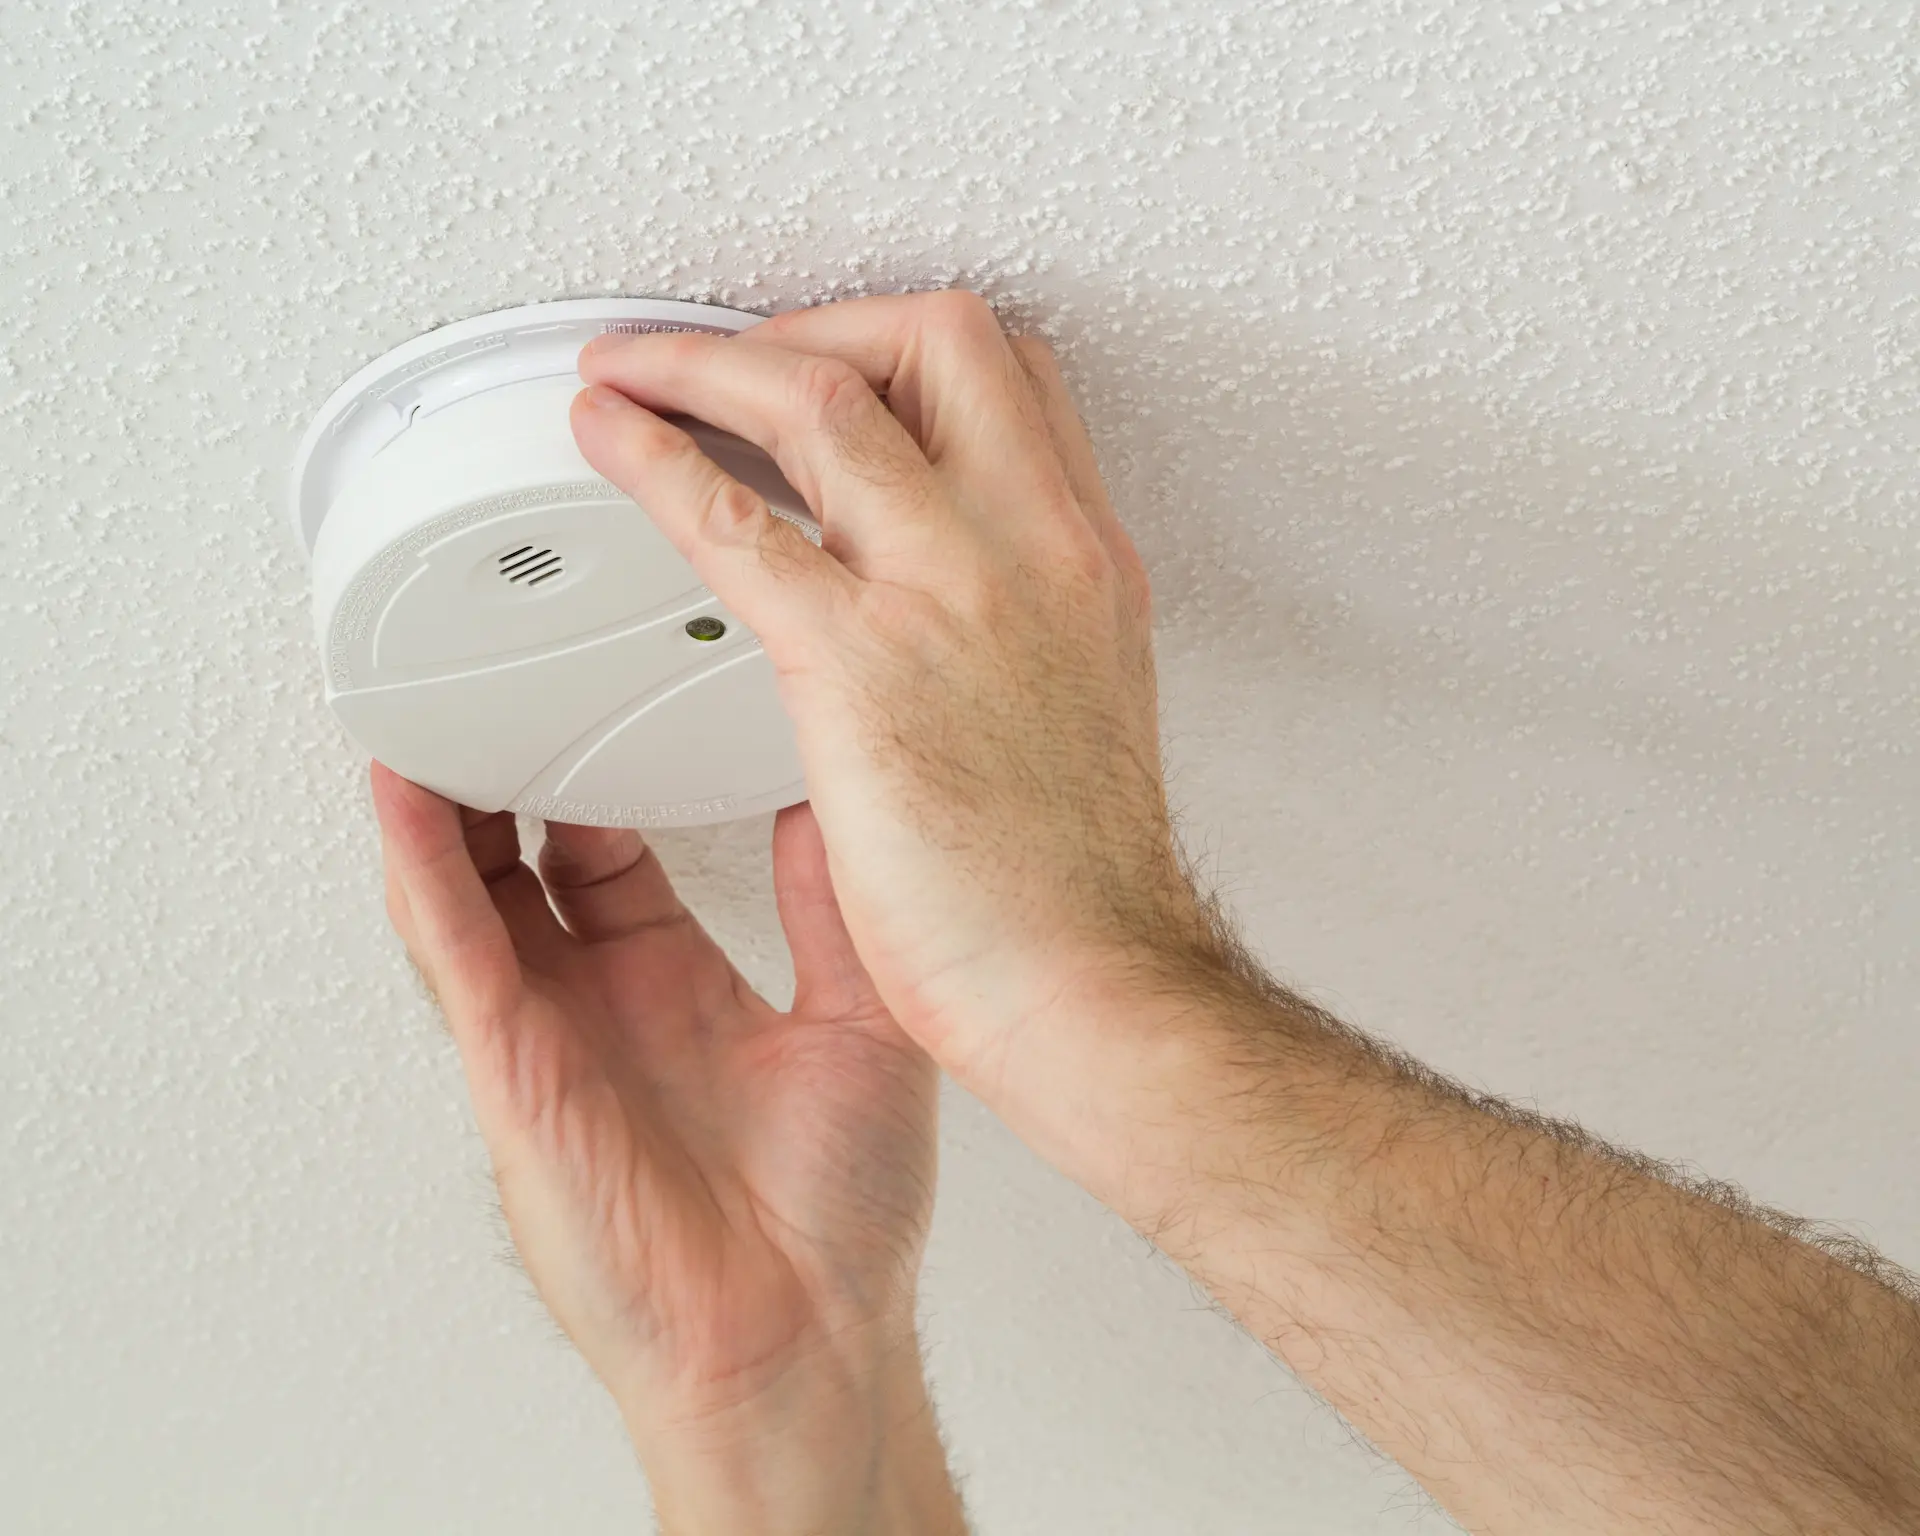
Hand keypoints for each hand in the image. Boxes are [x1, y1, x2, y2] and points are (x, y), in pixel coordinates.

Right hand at [371, 766, 962, 1532]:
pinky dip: (423, 874)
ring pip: (469, 895)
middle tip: (496, 678)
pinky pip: (457, 958)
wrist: (809, 1337)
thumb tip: (833, 806)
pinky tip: (405, 797)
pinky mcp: (517, 1074)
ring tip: (426, 707)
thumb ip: (830, 909)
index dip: (599, 775)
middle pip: (525, 860)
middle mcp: (604, 1003)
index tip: (601, 693)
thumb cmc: (838, 1218)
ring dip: (443, 806)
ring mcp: (552, 1035)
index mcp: (675, 983)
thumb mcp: (861, 1018)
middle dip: (504, 774)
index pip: (614, 854)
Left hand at [571, 294, 1204, 1111]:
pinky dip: (655, 454)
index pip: (1016, 380)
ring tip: (634, 366)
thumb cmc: (1088, 895)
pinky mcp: (864, 662)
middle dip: (819, 319)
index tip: (840, 363)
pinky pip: (736, 519)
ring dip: (710, 358)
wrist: (1097, 994)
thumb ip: (1020, 641)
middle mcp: (1036, 549)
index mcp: (1086, 567)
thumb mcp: (1079, 719)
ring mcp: (955, 593)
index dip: (909, 346)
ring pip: (827, 393)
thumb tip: (949, 626)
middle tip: (741, 355)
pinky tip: (608, 438)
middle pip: (935, 335)